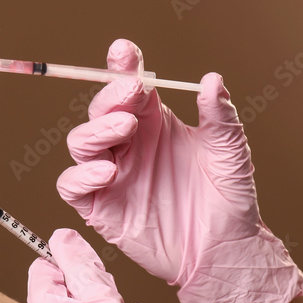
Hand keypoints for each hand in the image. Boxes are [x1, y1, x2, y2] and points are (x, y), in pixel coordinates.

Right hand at [56, 39, 302, 302]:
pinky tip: (106, 171)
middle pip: (99, 111)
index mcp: (153, 124)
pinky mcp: (99, 206)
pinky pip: (72, 185)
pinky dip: (81, 175)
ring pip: (80, 142)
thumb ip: (219, 117)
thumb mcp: (230, 153)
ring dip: (95, 131)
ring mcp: (109, 174)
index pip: (129, 88)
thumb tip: (212, 79)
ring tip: (123, 130)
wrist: (223, 251)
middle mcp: (127, 145)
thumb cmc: (227, 200)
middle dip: (109, 98)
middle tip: (131, 94)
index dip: (121, 67)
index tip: (123, 51)